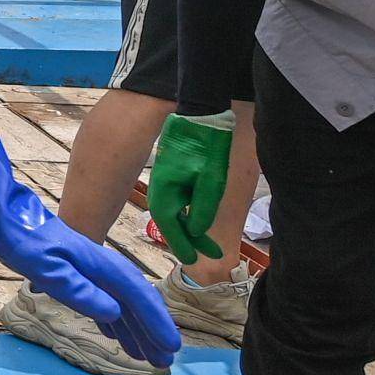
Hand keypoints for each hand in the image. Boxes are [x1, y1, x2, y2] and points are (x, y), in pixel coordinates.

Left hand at [0, 137, 182, 368]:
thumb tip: (113, 314)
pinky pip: (103, 300)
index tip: (171, 347)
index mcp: (99, 266)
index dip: (156, 324)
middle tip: (164, 362)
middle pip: (135, 302)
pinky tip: (113, 337)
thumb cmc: (21, 240)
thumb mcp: (46, 268)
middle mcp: (101, 267)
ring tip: (145, 357)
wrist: (1, 216)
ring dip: (135, 330)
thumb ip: (79, 291)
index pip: (137, 298)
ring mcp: (88, 269)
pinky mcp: (74, 273)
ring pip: (120, 303)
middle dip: (152, 332)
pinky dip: (113, 321)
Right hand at [147, 112, 235, 265]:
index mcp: (165, 195)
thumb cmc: (206, 146)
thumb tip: (197, 231)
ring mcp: (164, 184)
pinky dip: (189, 214)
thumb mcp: (211, 181)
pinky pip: (178, 202)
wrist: (199, 114)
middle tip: (214, 253)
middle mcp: (159, 192)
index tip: (196, 260)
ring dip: (192, 228)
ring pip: (176, 214)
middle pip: (173, 224)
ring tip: (210, 241)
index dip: (185, 247)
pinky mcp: (171, 177)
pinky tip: (200, 218)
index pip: (172, 229)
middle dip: (192, 240)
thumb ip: (203, 209)